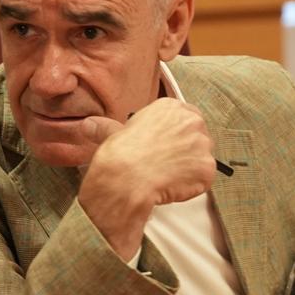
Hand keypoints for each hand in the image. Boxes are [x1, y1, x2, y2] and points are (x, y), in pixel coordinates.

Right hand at [74, 98, 215, 259]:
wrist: (127, 179)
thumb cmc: (119, 154)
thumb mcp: (112, 134)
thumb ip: (107, 127)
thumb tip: (88, 125)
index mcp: (170, 108)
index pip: (185, 116)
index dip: (175, 133)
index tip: (166, 144)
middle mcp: (191, 122)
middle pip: (197, 135)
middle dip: (185, 149)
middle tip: (164, 163)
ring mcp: (202, 145)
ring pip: (200, 158)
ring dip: (188, 168)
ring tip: (165, 176)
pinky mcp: (207, 169)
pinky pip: (203, 178)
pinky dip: (191, 186)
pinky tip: (171, 187)